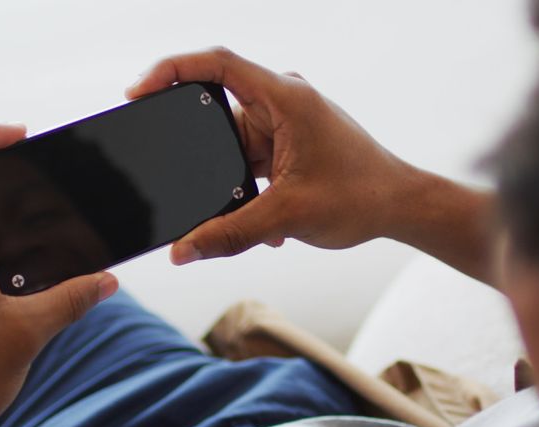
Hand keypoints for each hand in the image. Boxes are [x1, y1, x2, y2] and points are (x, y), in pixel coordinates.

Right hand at [127, 47, 422, 263]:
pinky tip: (265, 221)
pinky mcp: (286, 145)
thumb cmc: (361, 197)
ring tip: (253, 210)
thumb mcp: (287, 217)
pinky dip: (248, 191)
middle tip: (188, 179)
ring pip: (232, 146)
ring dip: (232, 182)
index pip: (217, 63)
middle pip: (217, 113)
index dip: (170, 70)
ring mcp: (284, 124)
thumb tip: (182, 251)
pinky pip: (248, 161)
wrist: (401, 208)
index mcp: (285, 97)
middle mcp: (282, 102)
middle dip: (203, 152)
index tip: (138, 92)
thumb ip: (229, 234)